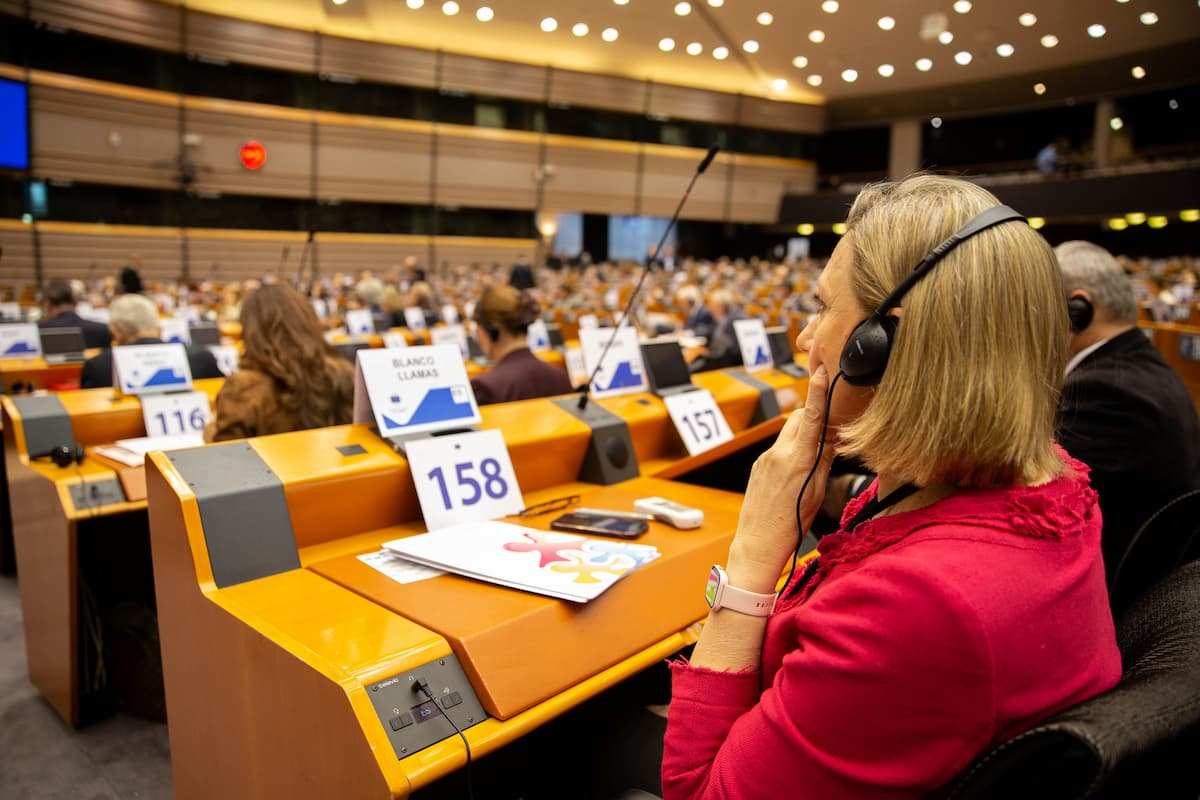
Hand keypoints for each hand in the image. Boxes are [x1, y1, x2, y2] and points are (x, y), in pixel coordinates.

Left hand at [727, 366, 835, 593]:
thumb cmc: (792, 525)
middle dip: (815, 416)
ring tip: (816, 454)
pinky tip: (798, 470)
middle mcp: (778, 454)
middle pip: (800, 421)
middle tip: (833, 421)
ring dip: (804, 435)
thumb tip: (833, 436)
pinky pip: (779, 449)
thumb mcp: (816, 492)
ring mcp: (765, 459)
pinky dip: (792, 451)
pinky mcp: (758, 466)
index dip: (817, 393)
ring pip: (789, 435)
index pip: (811, 418)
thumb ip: (823, 460)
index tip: (821, 372)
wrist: (757, 543)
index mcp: (797, 460)